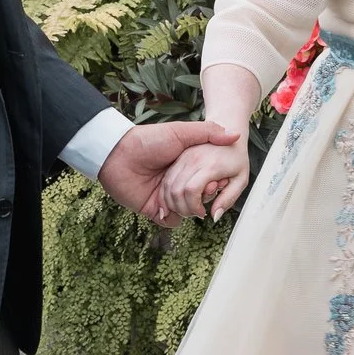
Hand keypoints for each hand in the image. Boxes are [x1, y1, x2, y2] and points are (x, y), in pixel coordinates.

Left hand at [100, 120, 239, 226]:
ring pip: (188, 212)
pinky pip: (171, 221)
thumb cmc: (148, 140)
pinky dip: (174, 219)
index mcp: (186, 165)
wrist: (117, 155)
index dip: (214, 183)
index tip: (215, 181)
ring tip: (187, 203)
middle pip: (200, 199)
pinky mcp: (154, 209)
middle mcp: (177, 182)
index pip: (208, 181)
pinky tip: (171, 210)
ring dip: (190, 210)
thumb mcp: (181, 133)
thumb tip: (235, 136)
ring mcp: (166, 196)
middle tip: (202, 193)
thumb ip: (208, 133)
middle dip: (203, 199)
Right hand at [163, 137, 252, 220]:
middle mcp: (194, 159)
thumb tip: (214, 216)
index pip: (192, 191)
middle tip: (194, 213)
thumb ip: (228, 199)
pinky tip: (178, 200)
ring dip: (173, 202)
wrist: (229, 126)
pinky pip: (166, 179)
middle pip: (177, 190)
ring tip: (187, 207)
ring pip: (167, 185)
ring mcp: (183, 156)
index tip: (203, 213)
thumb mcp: (241, 179)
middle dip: (182, 208)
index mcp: (211, 165)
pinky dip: (168, 193)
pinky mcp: (177, 157)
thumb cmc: (237, 157)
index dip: (194, 207)